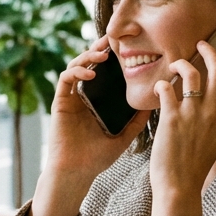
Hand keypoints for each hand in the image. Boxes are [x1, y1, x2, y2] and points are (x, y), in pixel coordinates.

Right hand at [29, 36, 150, 215]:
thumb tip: (156, 102)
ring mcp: (71, 98)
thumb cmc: (97, 158)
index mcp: (97, 101)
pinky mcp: (60, 102)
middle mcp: (83, 96)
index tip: (127, 47)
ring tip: (103, 55)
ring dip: (88, 56)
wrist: (77, 173)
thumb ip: (137, 120)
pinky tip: (91, 74)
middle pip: (89, 64)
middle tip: (113, 41)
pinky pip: (66, 79)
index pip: (105, 73)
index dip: (113, 58)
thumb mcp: (124, 136)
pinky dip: (77, 72)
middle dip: (100, 49)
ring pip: (76, 65)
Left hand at [149, 40, 215, 215]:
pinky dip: (161, 85)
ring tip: (174, 64)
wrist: (180, 187)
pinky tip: (158, 89)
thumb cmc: (193, 167)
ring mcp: (192, 115)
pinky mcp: (172, 119)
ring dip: (181, 64)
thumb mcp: (213, 141)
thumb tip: (209, 102)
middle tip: (201, 43)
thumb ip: (213, 120)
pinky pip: (167, 89)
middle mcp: (212, 114)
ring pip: (191, 74)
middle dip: (209, 51)